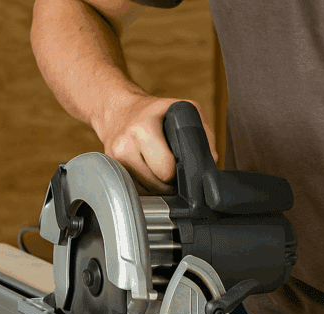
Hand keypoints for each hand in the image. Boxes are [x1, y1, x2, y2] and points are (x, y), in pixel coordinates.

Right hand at [94, 93, 218, 193]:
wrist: (118, 111)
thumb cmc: (154, 112)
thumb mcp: (182, 110)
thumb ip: (202, 133)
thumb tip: (211, 162)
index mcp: (142, 129)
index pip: (165, 170)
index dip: (177, 172)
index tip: (179, 164)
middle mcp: (125, 146)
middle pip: (157, 185)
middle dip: (169, 182)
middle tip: (172, 168)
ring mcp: (115, 160)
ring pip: (146, 192)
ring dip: (158, 186)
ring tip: (160, 169)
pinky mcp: (112, 170)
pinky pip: (136, 191)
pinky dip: (146, 187)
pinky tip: (149, 172)